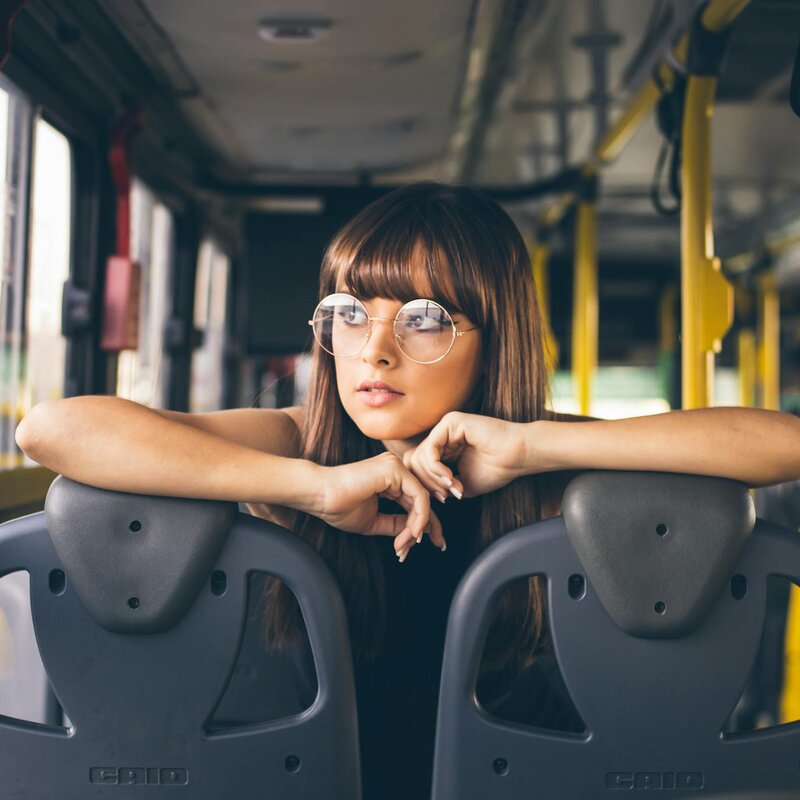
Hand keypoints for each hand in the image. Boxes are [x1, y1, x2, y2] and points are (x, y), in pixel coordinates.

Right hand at [315, 452, 445, 559]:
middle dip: (430, 526)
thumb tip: (416, 531)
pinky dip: (418, 518)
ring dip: (418, 527)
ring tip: (405, 544)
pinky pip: (419, 497)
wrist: (320, 496)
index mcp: (390, 478)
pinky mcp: (395, 470)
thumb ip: (396, 524)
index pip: (415, 501)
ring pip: (423, 500)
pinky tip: (410, 533)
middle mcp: (395, 469)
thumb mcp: (374, 520)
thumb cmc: (339, 506)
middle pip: (423, 500)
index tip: (429, 543)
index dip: (423, 524)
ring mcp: (396, 466)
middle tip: (437, 544)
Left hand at [403, 411, 527, 499]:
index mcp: (445, 447)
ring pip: (420, 455)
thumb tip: (421, 492)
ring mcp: (446, 426)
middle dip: (427, 483)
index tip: (444, 500)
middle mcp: (443, 434)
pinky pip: (430, 448)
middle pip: (415, 460)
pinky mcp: (451, 422)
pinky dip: (436, 467)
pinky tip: (450, 477)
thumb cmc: (497, 469)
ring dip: (434, 478)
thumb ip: (440, 486)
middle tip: (445, 496)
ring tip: (453, 487)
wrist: (519, 456)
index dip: (427, 485)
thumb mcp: (461, 483)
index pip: (419, 465)